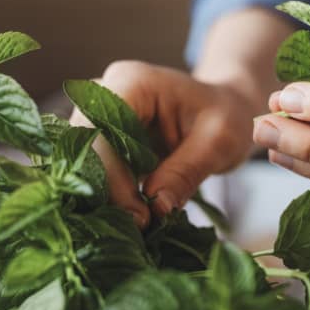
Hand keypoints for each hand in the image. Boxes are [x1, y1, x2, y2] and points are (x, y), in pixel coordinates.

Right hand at [70, 61, 254, 227]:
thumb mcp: (219, 142)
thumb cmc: (226, 117)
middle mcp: (104, 95)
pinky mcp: (100, 142)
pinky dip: (109, 198)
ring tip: (138, 226)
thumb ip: (185, 172)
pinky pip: (92, 173)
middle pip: (84, 149)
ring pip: (82, 164)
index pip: (101, 131)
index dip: (111, 177)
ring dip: (105, 199)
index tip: (139, 216)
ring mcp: (98, 118)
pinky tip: (132, 218)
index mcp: (132, 82)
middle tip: (139, 227)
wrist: (224, 110)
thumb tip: (156, 207)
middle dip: (106, 193)